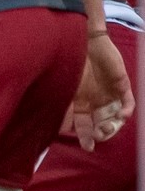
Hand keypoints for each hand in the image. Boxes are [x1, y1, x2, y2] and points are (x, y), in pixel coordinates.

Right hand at [68, 32, 133, 149]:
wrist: (82, 43)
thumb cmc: (68, 66)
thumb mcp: (64, 92)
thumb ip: (64, 110)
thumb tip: (62, 130)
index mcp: (80, 105)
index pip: (85, 126)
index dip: (86, 137)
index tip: (87, 147)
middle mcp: (96, 102)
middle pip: (102, 124)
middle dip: (101, 133)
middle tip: (99, 134)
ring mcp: (110, 94)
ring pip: (116, 117)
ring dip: (114, 125)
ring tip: (108, 128)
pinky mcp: (122, 85)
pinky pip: (129, 102)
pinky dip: (127, 111)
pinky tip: (122, 116)